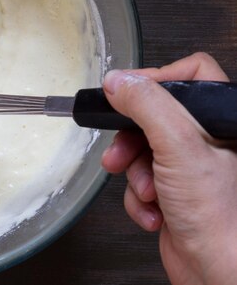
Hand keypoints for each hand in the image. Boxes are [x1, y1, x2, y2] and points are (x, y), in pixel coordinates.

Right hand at [101, 53, 236, 284]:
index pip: (190, 75)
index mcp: (221, 120)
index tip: (127, 94)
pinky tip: (153, 211)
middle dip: (133, 139)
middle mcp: (209, 140)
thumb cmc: (220, 216)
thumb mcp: (178, 145)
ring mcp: (190, 167)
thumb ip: (147, 105)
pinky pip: (140, 180)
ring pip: (143, 150)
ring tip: (147, 190)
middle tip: (123, 151)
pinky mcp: (173, 191)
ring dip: (136, 173)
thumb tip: (119, 81)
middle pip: (155, 115)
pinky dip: (139, 197)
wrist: (217, 270)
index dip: (156, 80)